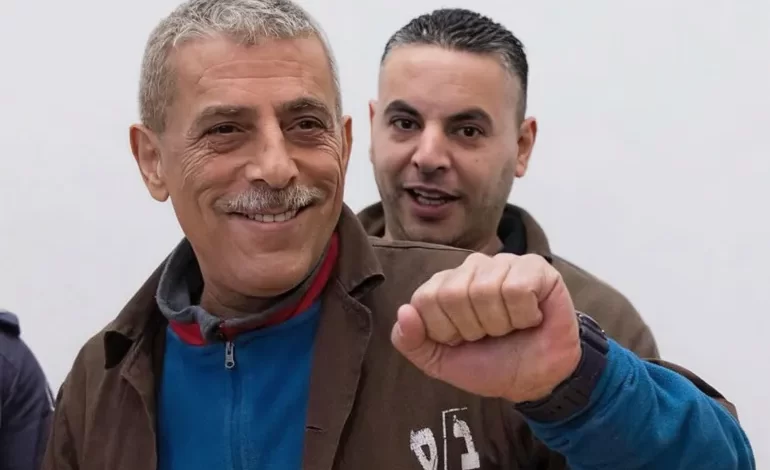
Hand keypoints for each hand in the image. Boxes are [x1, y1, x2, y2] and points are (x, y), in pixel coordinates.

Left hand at [391, 252, 581, 402]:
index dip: (444, 331)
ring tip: (511, 327)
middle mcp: (471, 268)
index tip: (463, 340)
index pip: (425, 300)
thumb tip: (403, 312)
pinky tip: (530, 318)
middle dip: (473, 329)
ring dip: (500, 324)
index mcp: (444, 285)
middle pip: (453, 294)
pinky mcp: (536, 268)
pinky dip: (524, 315)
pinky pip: (517, 289)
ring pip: (485, 290)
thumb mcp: (440, 362)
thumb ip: (410, 341)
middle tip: (490, 335)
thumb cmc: (489, 364)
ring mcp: (503, 263)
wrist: (535, 380)